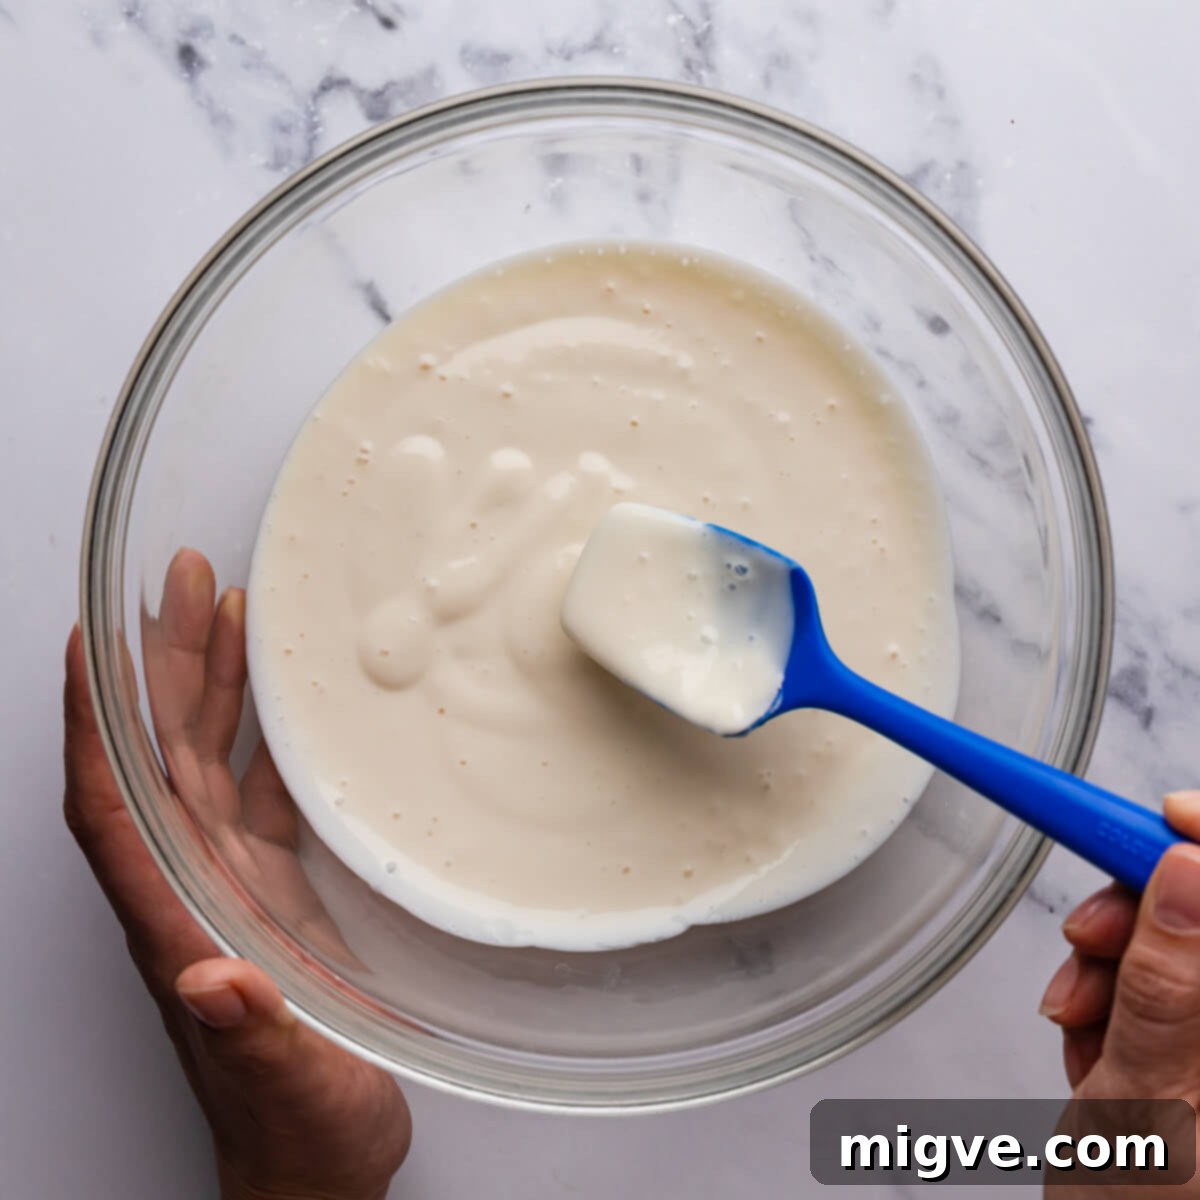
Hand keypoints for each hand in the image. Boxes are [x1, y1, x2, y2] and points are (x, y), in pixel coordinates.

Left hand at [64, 550, 410, 1199]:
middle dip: (161, 666)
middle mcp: (190, 891)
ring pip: (203, 762)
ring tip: (229, 614)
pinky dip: (262, 739)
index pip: (110, 808)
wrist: (314, 1163)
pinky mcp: (269, 893)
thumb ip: (250, 1034)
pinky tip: (278, 702)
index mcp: (176, 923)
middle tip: (181, 587)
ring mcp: (228, 888)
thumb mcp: (286, 1087)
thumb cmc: (294, 1131)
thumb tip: (213, 980)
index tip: (92, 644)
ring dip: (209, 686)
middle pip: (155, 758)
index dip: (93, 724)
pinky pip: (255, 795)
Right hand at [1041, 794, 1199, 1192]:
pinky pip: (1168, 993)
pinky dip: (1119, 1006)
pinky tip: (1097, 1052)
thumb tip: (1187, 869)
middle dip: (1141, 914)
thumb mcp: (1148, 1106)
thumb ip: (1171, 985)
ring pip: (1183, 950)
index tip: (1155, 818)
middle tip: (1084, 942)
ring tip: (1080, 1027)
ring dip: (1115, 970)